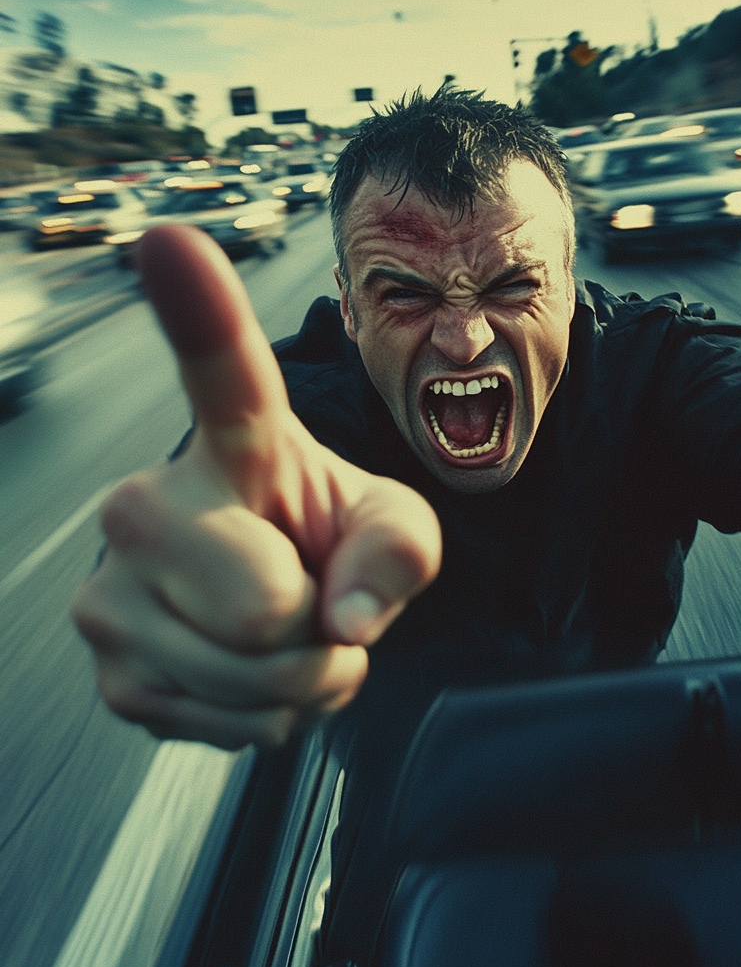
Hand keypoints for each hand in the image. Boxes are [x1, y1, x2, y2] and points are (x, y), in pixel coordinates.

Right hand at [72, 224, 440, 748]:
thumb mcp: (394, 526)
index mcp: (230, 442)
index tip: (168, 238)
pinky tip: (247, 672)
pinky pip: (231, 728)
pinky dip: (269, 718)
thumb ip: (402, 549)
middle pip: (268, 614)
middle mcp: (144, 505)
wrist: (273, 598)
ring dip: (303, 681)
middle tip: (309, 598)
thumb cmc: (325, 536)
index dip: (196, 306)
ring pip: (255, 684)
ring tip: (283, 633)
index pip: (217, 370)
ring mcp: (112, 595)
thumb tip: (344, 618)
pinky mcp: (112, 675)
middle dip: (322, 633)